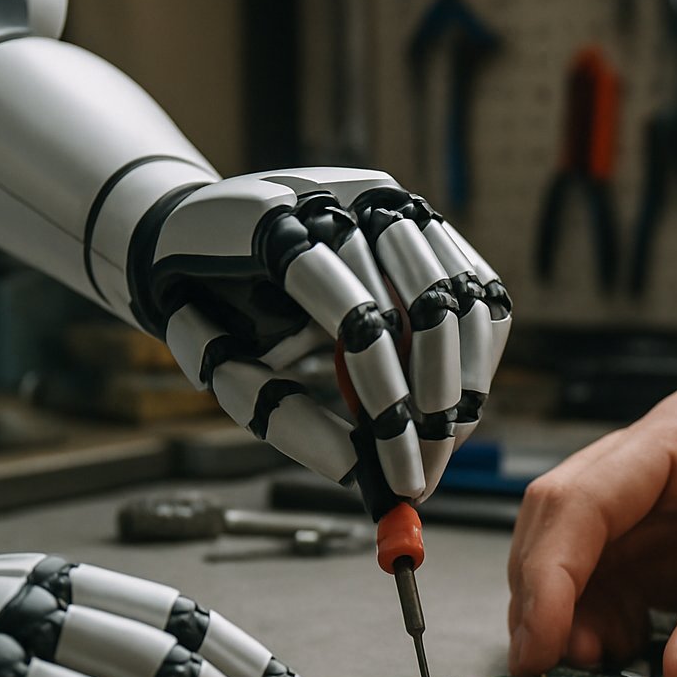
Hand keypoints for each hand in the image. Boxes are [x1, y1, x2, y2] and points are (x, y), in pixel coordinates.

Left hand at [139, 169, 510, 502]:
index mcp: (278, 228)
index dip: (386, 403)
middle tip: (425, 475)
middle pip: (425, 304)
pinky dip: (478, 351)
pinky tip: (458, 404)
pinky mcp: (421, 220)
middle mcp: (345, 199)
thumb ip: (280, 414)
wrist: (196, 229)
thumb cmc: (205, 304)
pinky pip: (479, 289)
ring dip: (464, 384)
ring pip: (462, 296)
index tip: (399, 476)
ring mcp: (390, 203)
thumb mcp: (220, 364)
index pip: (357, 320)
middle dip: (435, 404)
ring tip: (441, 446)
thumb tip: (358, 471)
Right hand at [507, 388, 676, 676]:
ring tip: (595, 675)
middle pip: (559, 523)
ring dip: (568, 620)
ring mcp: (660, 506)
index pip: (583, 497)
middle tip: (550, 672)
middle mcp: (662, 462)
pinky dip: (599, 632)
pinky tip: (621, 666)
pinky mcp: (669, 551)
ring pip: (572, 559)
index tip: (541, 645)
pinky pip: (607, 590)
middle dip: (546, 599)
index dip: (549, 574)